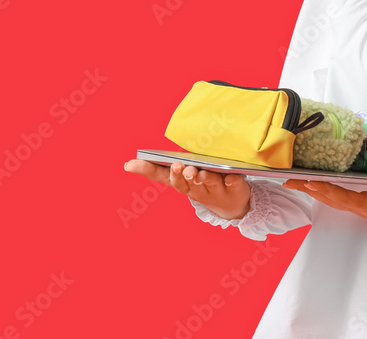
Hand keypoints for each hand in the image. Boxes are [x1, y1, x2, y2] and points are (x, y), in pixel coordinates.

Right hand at [123, 159, 251, 220]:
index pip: (162, 177)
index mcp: (182, 184)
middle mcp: (197, 189)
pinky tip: (230, 176)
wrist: (231, 205)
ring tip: (198, 172)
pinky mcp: (234, 189)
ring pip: (208, 184)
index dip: (147, 170)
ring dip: (203, 178)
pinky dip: (231, 180)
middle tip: (178, 166)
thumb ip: (167, 168)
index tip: (133, 163)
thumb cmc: (203, 184)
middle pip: (186, 183)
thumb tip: (131, 161)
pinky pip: (233, 184)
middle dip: (181, 175)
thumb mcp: (183, 177)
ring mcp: (216, 190)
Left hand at [282, 179, 366, 227]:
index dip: (326, 189)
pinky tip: (317, 185)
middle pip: (330, 199)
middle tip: (289, 181)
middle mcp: (361, 207)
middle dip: (309, 190)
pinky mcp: (363, 203)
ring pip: (332, 199)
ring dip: (313, 190)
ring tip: (296, 182)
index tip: (309, 182)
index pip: (343, 197)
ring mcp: (361, 206)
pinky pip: (339, 197)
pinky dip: (325, 191)